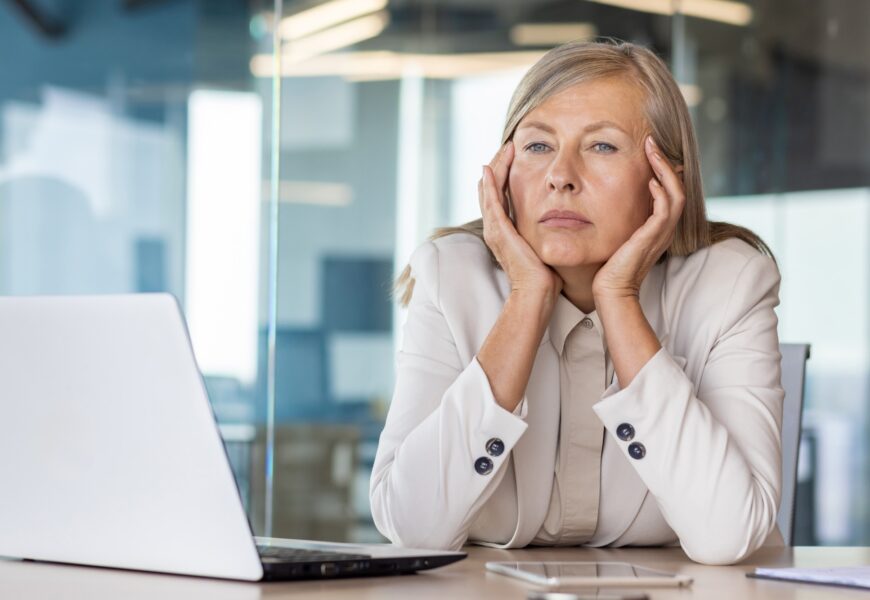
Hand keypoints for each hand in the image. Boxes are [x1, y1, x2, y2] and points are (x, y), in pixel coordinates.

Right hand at [479, 141, 562, 302]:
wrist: (537, 293)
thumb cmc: (546, 275)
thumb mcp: (544, 245)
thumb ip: (546, 231)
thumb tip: (561, 220)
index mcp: (505, 229)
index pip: (501, 193)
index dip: (506, 173)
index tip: (518, 154)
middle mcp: (495, 228)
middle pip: (490, 188)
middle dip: (499, 164)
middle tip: (510, 144)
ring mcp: (494, 230)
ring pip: (488, 190)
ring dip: (496, 167)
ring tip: (505, 148)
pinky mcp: (499, 232)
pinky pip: (491, 202)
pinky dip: (490, 184)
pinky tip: (492, 167)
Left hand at [592, 135, 685, 301]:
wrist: (611, 290)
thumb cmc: (607, 266)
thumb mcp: (615, 235)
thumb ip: (617, 218)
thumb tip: (602, 199)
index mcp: (657, 227)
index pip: (669, 190)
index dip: (662, 168)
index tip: (647, 149)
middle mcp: (664, 228)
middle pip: (677, 186)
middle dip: (665, 162)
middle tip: (652, 141)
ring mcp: (661, 233)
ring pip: (676, 194)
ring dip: (665, 170)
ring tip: (652, 151)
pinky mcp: (653, 238)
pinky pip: (666, 210)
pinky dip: (661, 193)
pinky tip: (650, 181)